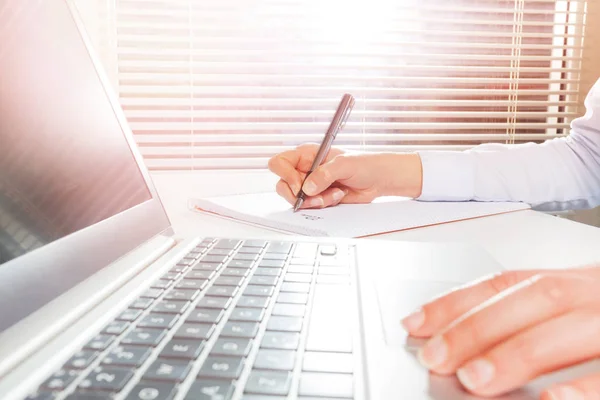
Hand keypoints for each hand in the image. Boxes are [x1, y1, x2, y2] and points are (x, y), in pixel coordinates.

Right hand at [267, 143, 422, 208]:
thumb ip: (325, 173)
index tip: (300, 185)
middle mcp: (305, 170)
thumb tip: (308, 186)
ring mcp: (311, 185)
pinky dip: (323, 205)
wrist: (378, 180)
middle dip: (298, 195)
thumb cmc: (365, 164)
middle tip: (315, 197)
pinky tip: (337, 196)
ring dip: (314, 201)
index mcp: (307, 155)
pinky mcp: (318, 198)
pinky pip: (310, 207)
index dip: (285, 175)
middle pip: (283, 185)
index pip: (280, 162)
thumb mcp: (345, 164)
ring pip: (296, 199)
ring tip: (334, 194)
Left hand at [401, 267, 599, 398]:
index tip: (416, 323)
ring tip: (476, 380)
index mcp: (574, 280)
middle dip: (480, 327)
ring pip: (571, 328)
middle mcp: (597, 291)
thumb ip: (527, 319)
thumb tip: (458, 342)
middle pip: (534, 299)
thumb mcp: (574, 308)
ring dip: (519, 354)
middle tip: (437, 357)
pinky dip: (586, 387)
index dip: (458, 300)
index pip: (506, 282)